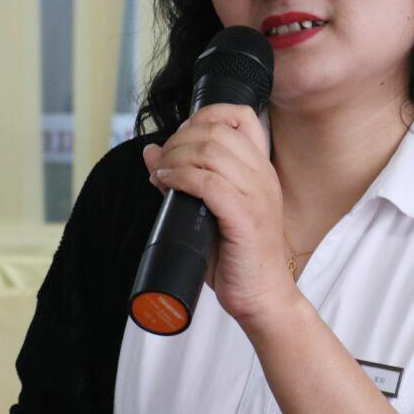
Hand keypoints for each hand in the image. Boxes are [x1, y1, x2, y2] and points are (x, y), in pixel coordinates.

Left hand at [142, 104, 295, 323]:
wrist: (262, 297)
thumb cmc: (237, 258)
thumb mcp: (209, 212)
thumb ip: (183, 180)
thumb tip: (150, 152)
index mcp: (260, 170)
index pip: (240, 117)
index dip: (203, 116)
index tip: (180, 139)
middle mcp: (263, 176)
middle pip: (217, 130)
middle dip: (179, 139)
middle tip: (162, 161)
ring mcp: (257, 196)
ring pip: (210, 152)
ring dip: (175, 157)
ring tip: (160, 174)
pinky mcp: (246, 218)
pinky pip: (208, 182)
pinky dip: (180, 177)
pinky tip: (166, 184)